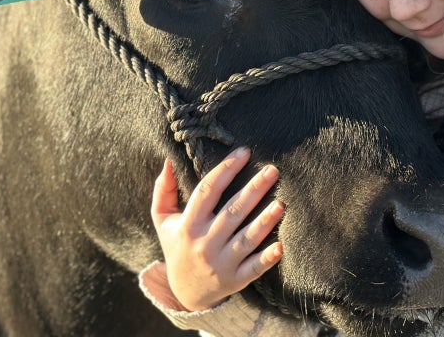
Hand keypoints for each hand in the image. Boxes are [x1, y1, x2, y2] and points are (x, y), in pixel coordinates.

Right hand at [150, 148, 284, 310]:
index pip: (207, 191)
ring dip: (264, 221)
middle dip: (253, 190)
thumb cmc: (177, 246)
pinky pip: (253, 269)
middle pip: (232, 212)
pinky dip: (267, 259)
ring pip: (246, 239)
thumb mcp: (162, 220)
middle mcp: (205, 243)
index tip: (244, 152)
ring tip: (281, 203)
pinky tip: (280, 246)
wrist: (185, 292)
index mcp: (188, 225)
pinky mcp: (235, 280)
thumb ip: (163, 190)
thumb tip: (168, 161)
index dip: (225, 169)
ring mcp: (221, 264)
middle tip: (272, 171)